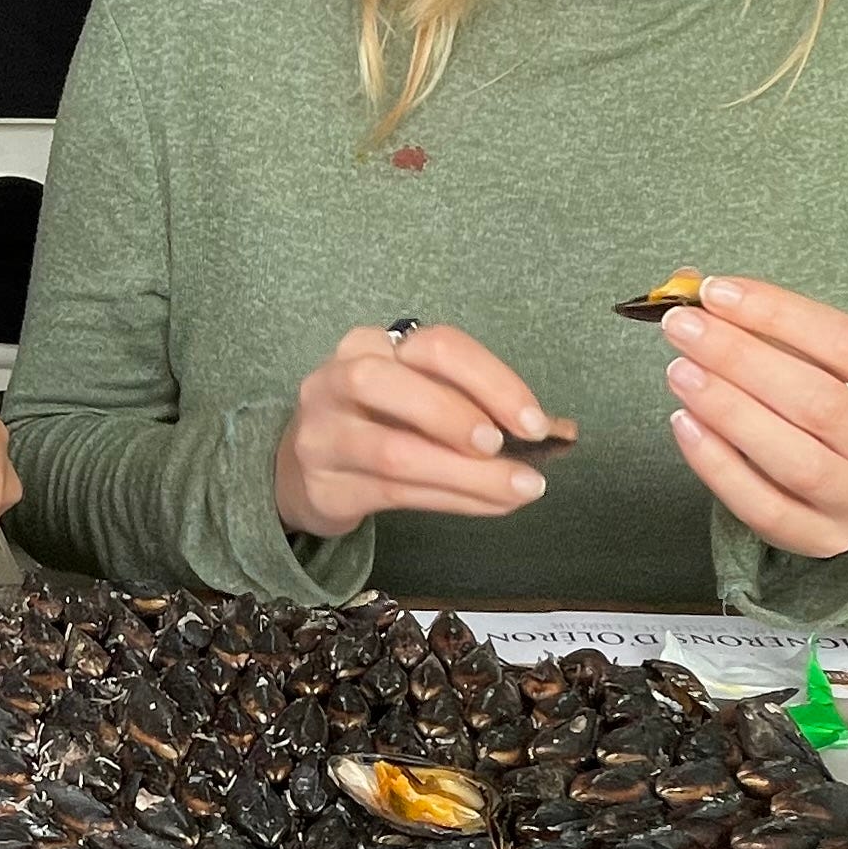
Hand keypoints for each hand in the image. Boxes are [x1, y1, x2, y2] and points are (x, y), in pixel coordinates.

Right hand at [271, 322, 549, 539]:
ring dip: (464, 473)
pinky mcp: (322, 485)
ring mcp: (322, 434)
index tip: (535, 421)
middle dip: (457, 415)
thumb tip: (550, 431)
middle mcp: (335, 380)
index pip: (436, 346)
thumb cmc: (375, 426)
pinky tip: (490, 504)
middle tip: (504, 447)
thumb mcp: (413, 398)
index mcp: (369, 345)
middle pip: (389, 384)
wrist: (297, 472)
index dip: (490, 381)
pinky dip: (452, 499)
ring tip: (515, 489)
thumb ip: (468, 405)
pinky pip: (393, 493)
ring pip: (393, 450)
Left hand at [661, 275, 847, 558]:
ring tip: (681, 372)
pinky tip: (685, 424)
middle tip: (684, 328)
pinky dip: (719, 465)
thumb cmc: (843, 402)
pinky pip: (765, 507)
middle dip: (742, 359)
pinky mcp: (827, 539)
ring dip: (729, 411)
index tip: (718, 292)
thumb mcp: (826, 358)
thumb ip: (768, 322)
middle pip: (821, 403)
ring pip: (797, 460)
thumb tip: (688, 283)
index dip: (780, 313)